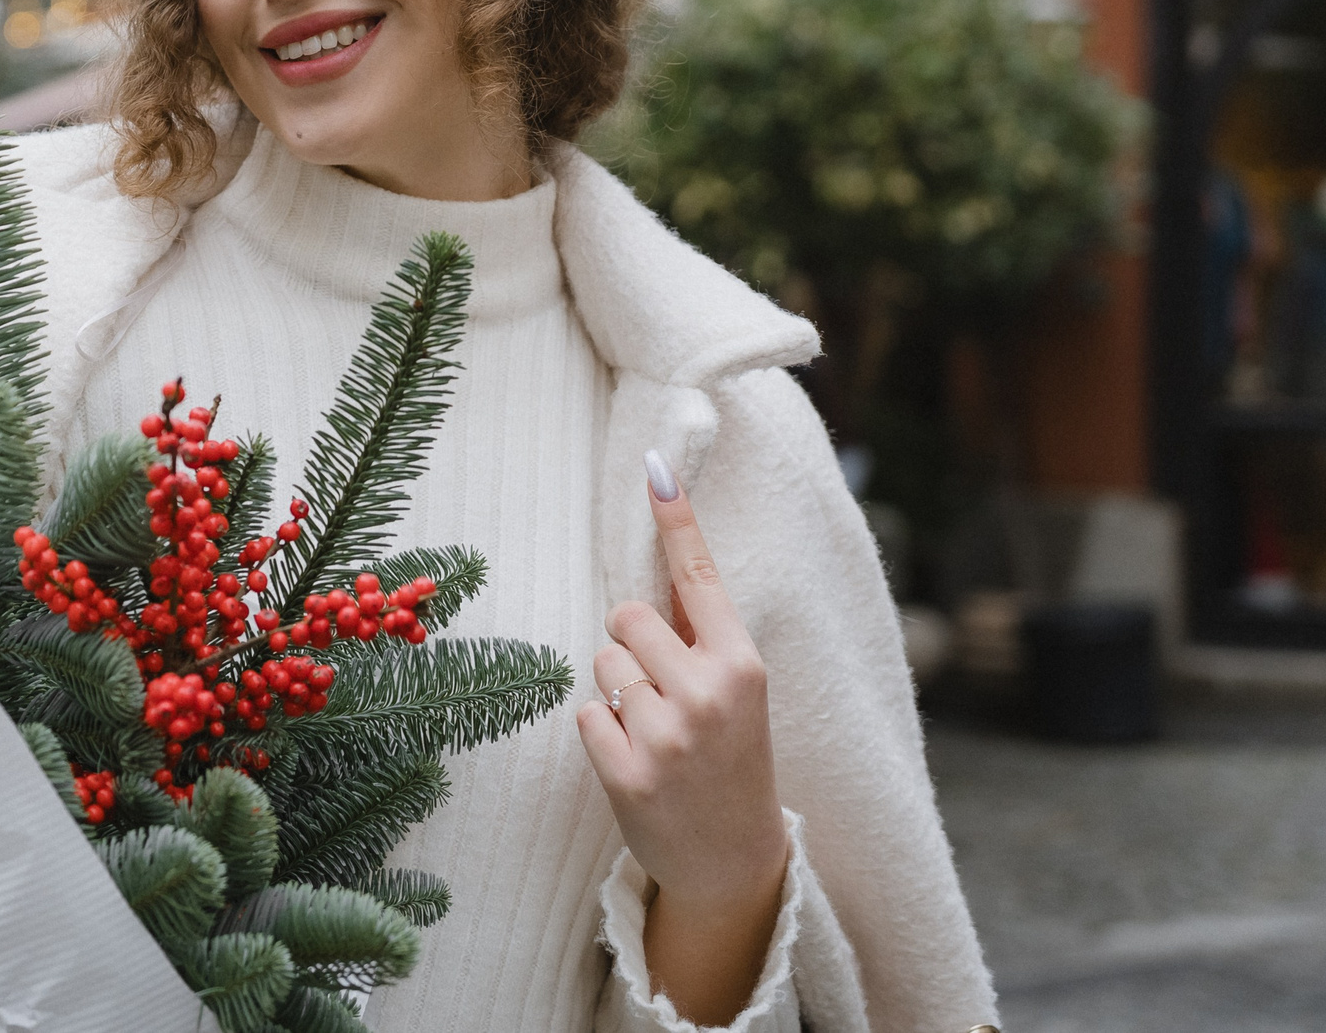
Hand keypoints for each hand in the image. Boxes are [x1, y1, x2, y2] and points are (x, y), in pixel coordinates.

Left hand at [577, 448, 787, 1022]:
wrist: (734, 859)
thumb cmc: (730, 757)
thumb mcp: (735, 692)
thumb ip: (700, 637)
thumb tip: (655, 570)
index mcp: (742, 663)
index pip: (700, 577)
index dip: (677, 519)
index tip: (657, 466)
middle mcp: (708, 693)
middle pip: (624, 616)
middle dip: (631, 644)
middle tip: (661, 690)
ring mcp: (668, 736)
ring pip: (601, 664)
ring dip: (616, 692)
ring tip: (654, 733)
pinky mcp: (628, 773)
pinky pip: (583, 712)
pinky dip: (599, 731)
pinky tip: (635, 761)